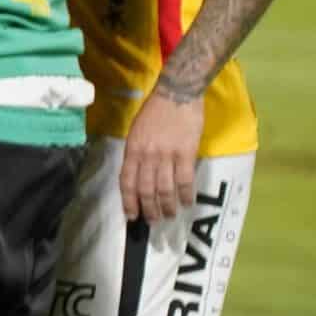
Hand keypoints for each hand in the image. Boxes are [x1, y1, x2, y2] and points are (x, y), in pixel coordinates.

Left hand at [119, 89, 203, 221]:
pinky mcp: (186, 153)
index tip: (132, 216)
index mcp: (132, 150)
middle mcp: (147, 155)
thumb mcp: (136, 132)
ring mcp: (167, 155)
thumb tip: (139, 177)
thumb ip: (136, 154)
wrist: (177, 94)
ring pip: (165, 189)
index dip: (129, 202)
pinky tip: (187, 203)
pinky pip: (185, 180)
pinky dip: (186, 194)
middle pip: (146, 189)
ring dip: (167, 206)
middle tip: (153, 221)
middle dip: (148, 209)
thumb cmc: (155, 112)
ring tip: (170, 215)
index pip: (127, 182)